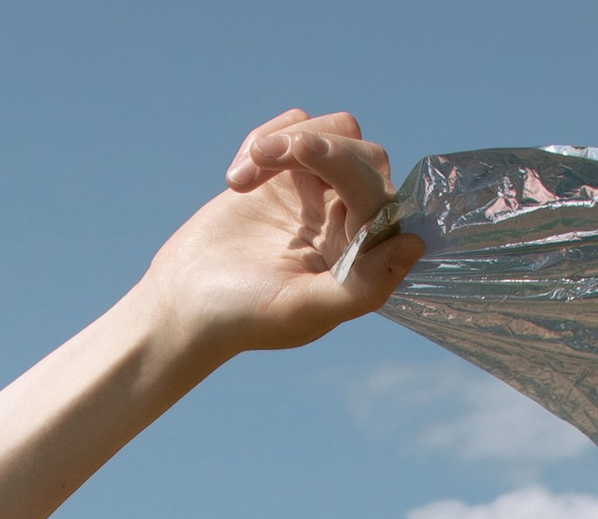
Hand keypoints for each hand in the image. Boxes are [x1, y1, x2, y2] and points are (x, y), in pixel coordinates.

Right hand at [138, 109, 416, 360]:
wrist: (184, 299)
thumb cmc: (242, 316)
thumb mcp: (300, 309)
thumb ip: (361, 285)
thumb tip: (413, 244)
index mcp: (362, 258)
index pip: (380, 197)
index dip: (348, 167)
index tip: (300, 151)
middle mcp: (349, 221)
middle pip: (363, 154)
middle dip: (316, 148)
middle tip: (261, 158)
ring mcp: (320, 191)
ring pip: (335, 131)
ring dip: (285, 141)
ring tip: (240, 177)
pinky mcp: (288, 169)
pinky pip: (297, 124)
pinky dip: (264, 140)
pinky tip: (235, 181)